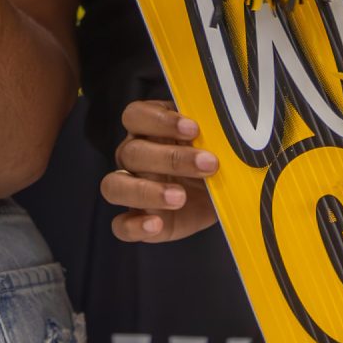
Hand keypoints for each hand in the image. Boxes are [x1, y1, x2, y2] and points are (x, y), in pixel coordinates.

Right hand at [103, 99, 220, 242]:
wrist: (221, 194)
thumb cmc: (211, 158)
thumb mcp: (214, 141)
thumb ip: (212, 131)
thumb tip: (228, 127)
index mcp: (147, 129)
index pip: (136, 115)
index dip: (160, 121)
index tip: (194, 129)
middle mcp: (132, 156)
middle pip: (132, 152)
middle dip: (170, 158)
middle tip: (207, 165)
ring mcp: (130, 188)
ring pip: (115, 186)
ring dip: (146, 192)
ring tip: (180, 197)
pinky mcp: (136, 219)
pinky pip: (120, 225)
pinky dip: (134, 226)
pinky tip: (156, 224)